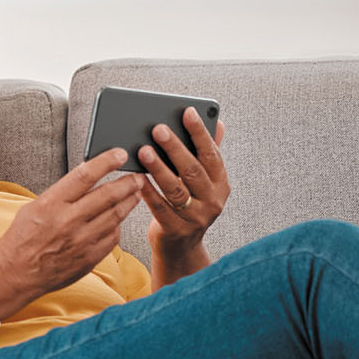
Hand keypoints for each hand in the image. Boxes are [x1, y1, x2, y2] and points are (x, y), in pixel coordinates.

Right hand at [0, 149, 143, 297]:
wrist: (16, 274)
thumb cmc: (22, 238)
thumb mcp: (34, 207)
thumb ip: (61, 194)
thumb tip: (87, 178)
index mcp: (51, 203)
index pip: (85, 175)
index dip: (106, 162)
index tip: (120, 154)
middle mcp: (68, 221)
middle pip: (108, 195)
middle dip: (128, 183)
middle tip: (138, 176)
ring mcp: (81, 241)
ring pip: (116, 215)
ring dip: (129, 202)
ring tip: (135, 193)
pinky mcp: (89, 258)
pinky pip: (113, 237)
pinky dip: (117, 225)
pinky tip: (118, 219)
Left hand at [138, 107, 229, 253]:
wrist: (181, 245)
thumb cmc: (188, 205)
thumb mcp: (203, 181)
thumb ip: (207, 154)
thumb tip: (218, 121)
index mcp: (221, 184)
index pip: (212, 154)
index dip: (200, 133)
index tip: (188, 112)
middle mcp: (213, 200)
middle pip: (193, 170)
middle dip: (175, 147)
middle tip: (158, 128)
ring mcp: (197, 218)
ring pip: (176, 189)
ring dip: (159, 168)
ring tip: (143, 150)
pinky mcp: (177, 230)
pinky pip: (160, 208)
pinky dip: (149, 191)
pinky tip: (137, 177)